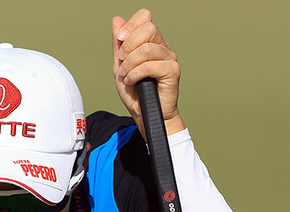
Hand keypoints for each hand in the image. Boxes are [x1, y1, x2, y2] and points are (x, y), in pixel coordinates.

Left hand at [112, 9, 184, 138]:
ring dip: (130, 63)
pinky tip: (131, 81)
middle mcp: (162, 47)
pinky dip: (136, 73)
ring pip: (148, 48)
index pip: (145, 18)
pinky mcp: (172, 71)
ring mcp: (169, 58)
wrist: (144, 115)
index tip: (119, 40)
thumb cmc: (135, 93)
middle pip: (148, 28)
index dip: (130, 25)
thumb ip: (118, 44)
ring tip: (126, 75)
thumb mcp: (120, 66)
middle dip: (129, 44)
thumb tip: (117, 20)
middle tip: (122, 60)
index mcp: (151, 42)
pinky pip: (151, 65)